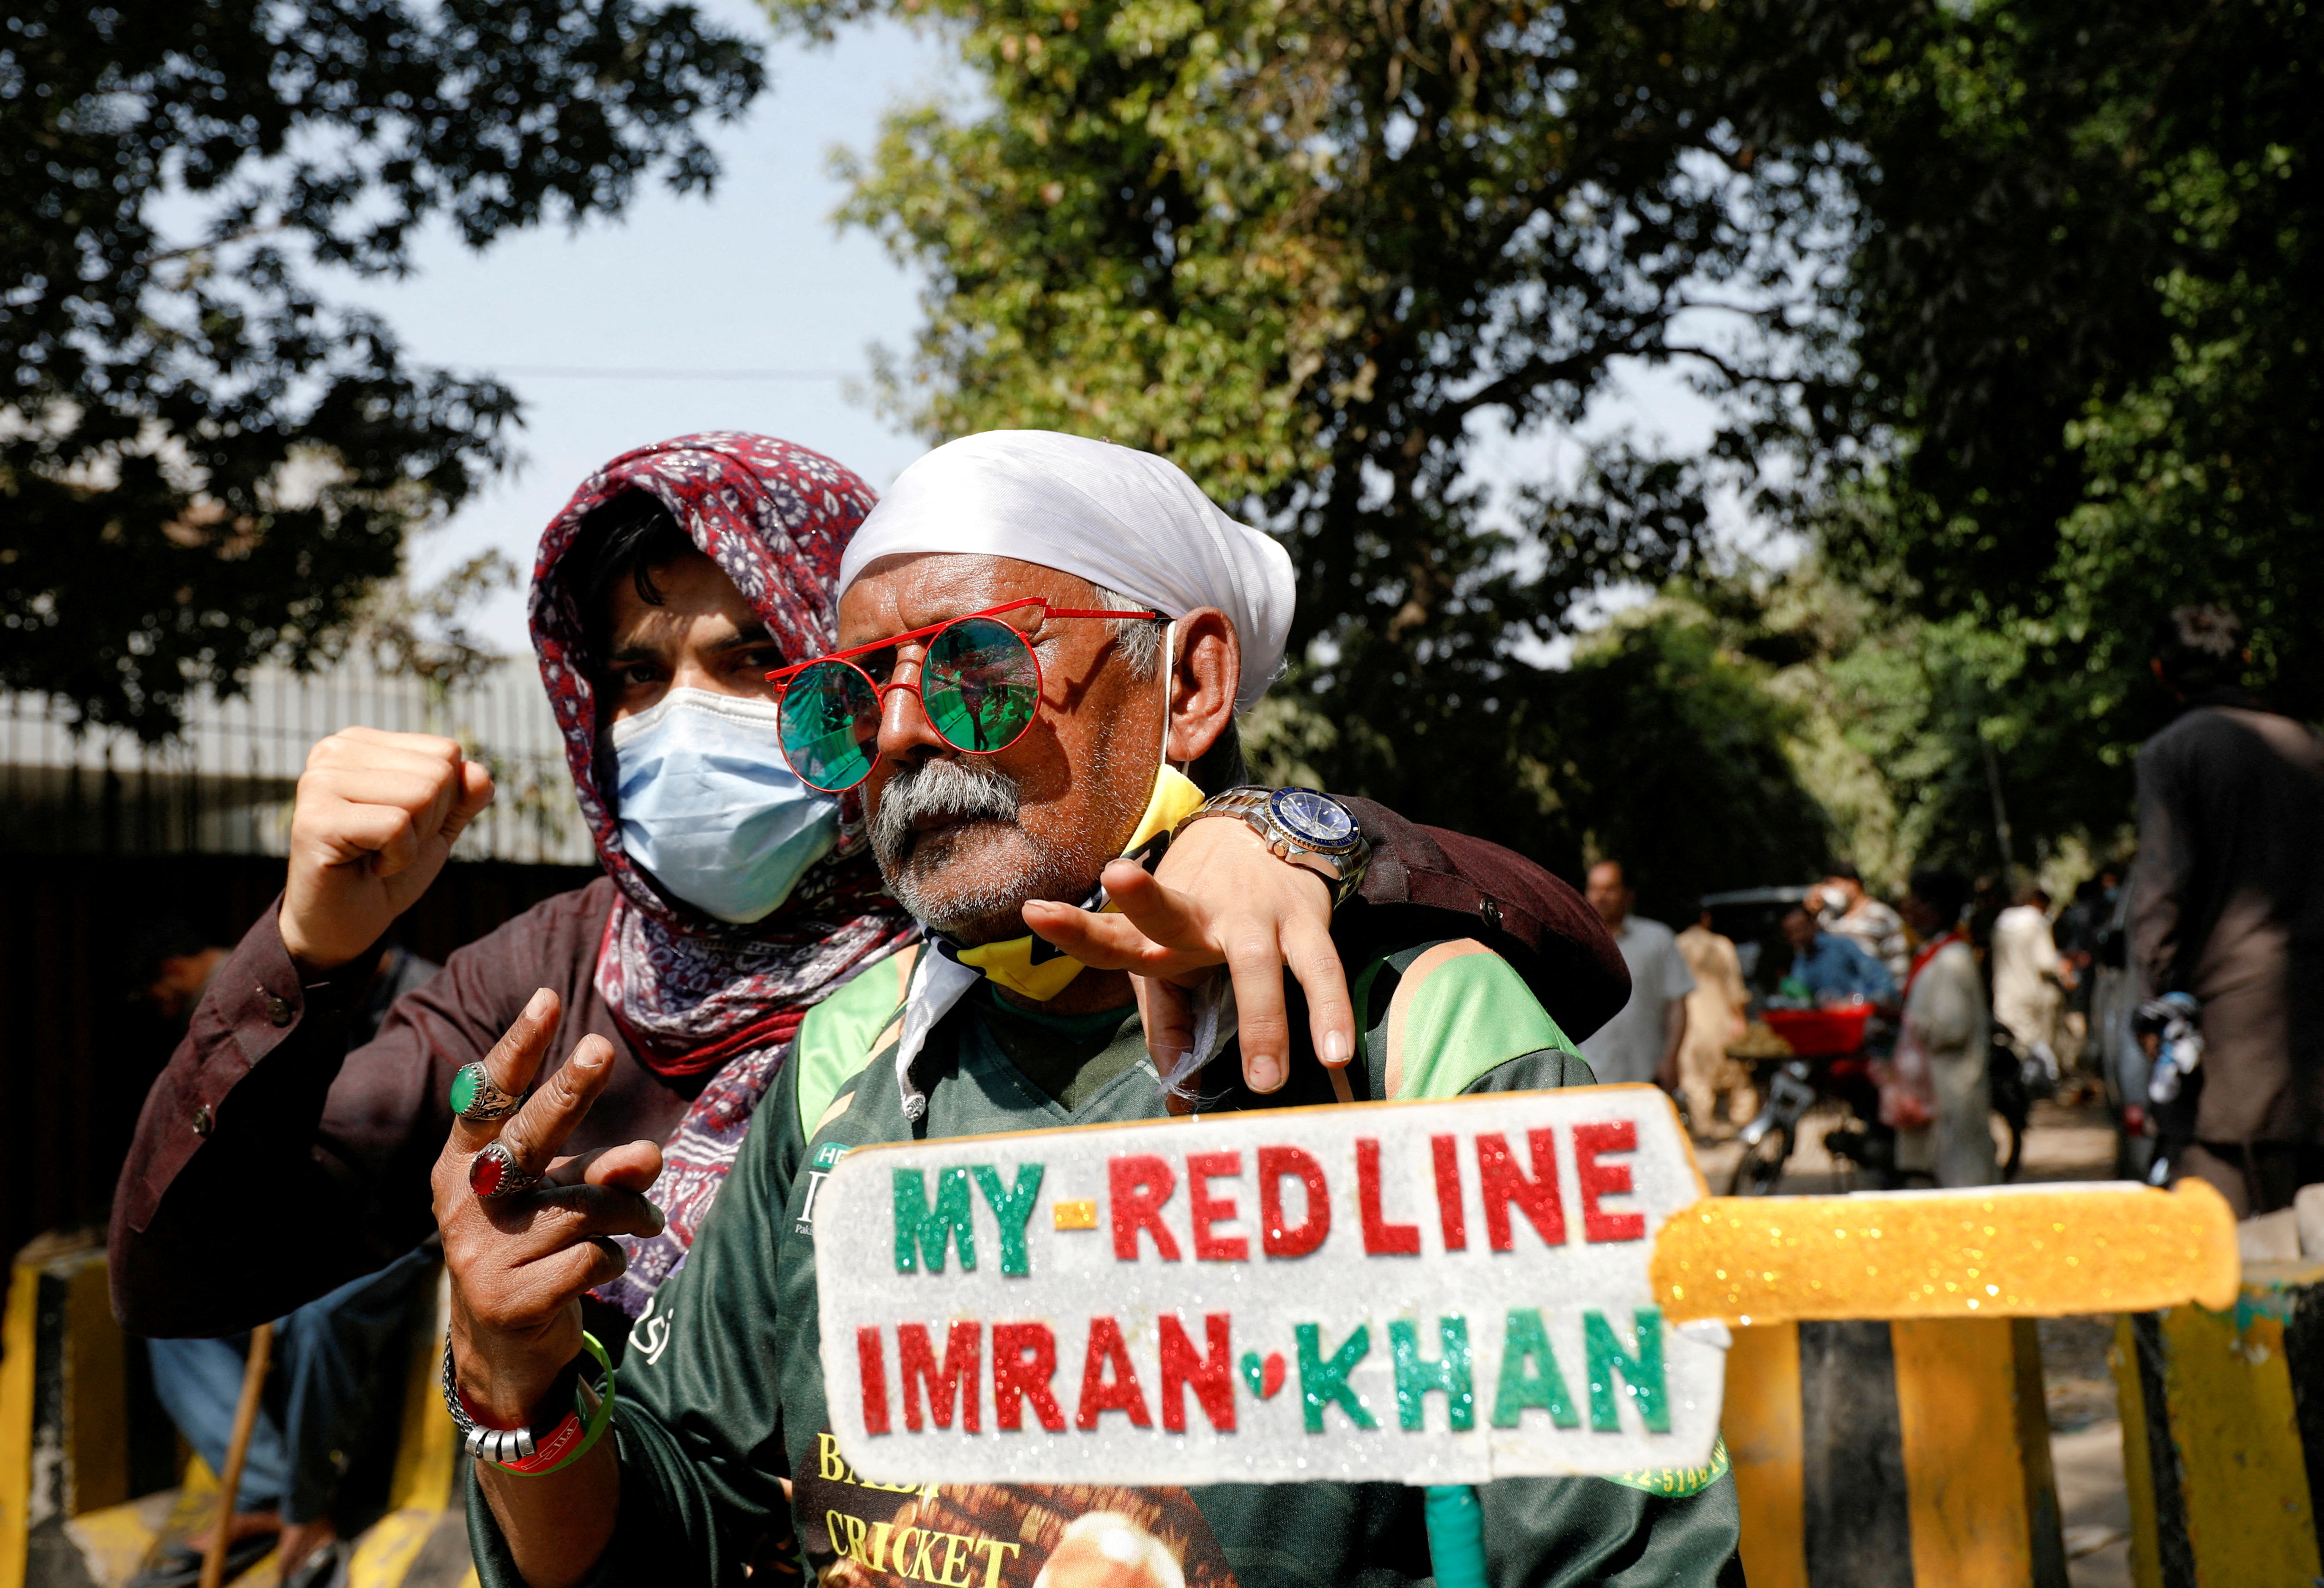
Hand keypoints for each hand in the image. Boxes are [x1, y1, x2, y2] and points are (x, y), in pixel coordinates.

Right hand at [282, 727, 494, 971]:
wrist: (346, 924)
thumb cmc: (388, 869)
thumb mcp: (437, 826)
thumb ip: (464, 795)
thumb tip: (479, 773)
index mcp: (360, 743)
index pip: (445, 752)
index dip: (445, 800)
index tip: (404, 825)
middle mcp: (334, 752)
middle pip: (437, 773)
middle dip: (430, 821)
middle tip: (389, 845)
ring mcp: (319, 783)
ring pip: (421, 795)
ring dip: (414, 841)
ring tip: (377, 854)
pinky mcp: (315, 820)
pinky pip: (397, 827)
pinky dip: (398, 858)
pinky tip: (368, 867)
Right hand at [434, 989, 664, 1427]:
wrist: (504, 1348)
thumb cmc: (537, 1247)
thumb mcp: (562, 1198)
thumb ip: (603, 1170)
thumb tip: (650, 1154)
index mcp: (463, 1163)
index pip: (489, 1096)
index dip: (517, 1048)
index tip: (546, 998)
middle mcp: (464, 1202)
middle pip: (527, 1136)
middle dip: (568, 1091)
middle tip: (600, 1047)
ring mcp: (481, 1252)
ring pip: (584, 1206)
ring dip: (630, 1210)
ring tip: (644, 1219)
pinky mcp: (511, 1298)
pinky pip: (592, 1258)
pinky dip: (614, 1258)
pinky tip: (606, 1265)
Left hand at [1021, 817, 1354, 1093]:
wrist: (1269, 839)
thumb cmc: (1207, 921)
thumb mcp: (1174, 964)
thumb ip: (1168, 1029)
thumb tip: (1178, 1103)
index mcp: (1156, 935)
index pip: (1109, 934)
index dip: (1075, 928)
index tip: (1035, 912)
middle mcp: (1199, 919)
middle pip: (1167, 913)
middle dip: (1145, 901)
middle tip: (1119, 880)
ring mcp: (1255, 918)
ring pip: (1255, 961)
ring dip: (1262, 1020)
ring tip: (1265, 1080)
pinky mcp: (1304, 922)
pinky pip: (1320, 971)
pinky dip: (1330, 1013)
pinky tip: (1336, 1053)